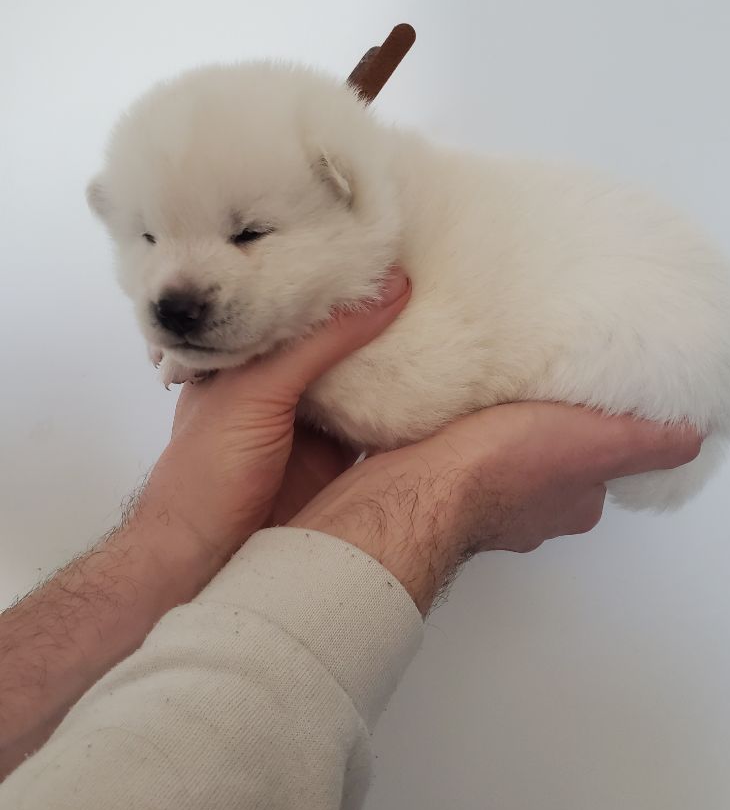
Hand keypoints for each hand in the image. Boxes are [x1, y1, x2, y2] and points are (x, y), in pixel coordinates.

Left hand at [137, 269, 410, 571]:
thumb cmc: (208, 471)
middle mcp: (282, 381)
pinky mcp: (337, 458)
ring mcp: (310, 421)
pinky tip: (437, 386)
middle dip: (376, 316)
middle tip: (434, 282)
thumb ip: (318, 343)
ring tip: (446, 320)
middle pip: (339, 339)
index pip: (303, 301)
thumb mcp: (258, 390)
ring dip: (394, 360)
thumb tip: (387, 288)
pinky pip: (378, 423)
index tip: (392, 250)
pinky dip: (403, 408)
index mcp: (251, 353)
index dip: (342, 280)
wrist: (205, 559)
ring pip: (361, 378)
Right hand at [292, 403, 701, 613]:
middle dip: (547, 436)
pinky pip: (458, 457)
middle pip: (550, 467)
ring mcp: (478, 504)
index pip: (599, 468)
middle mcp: (528, 513)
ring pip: (502, 464)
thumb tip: (690, 438)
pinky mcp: (436, 485)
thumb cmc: (502, 468)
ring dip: (501, 437)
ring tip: (499, 393)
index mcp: (571, 504)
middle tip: (543, 392)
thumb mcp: (595, 442)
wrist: (418, 486)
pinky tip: (457, 412)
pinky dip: (461, 438)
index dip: (600, 436)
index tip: (591, 406)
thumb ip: (643, 442)